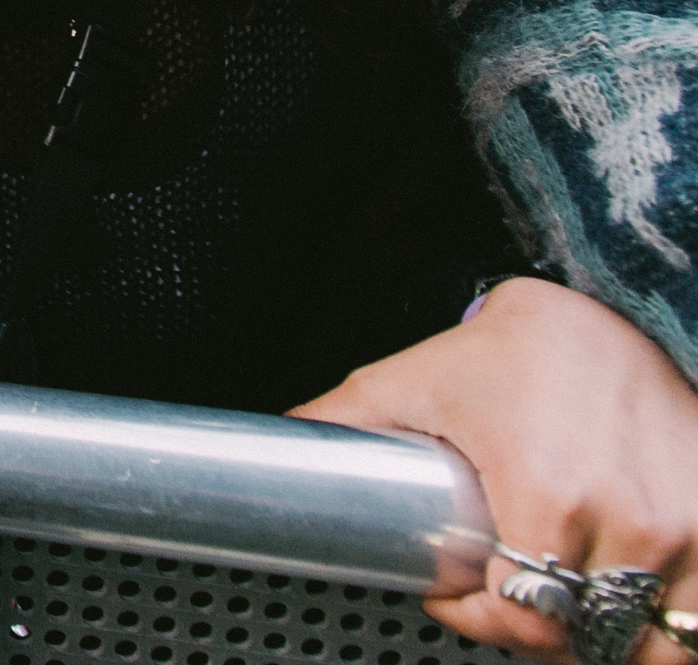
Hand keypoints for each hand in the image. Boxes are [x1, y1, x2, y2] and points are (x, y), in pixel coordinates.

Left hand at [296, 278, 697, 664]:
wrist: (619, 307)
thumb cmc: (524, 347)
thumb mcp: (418, 379)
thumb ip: (347, 419)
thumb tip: (282, 437)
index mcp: (551, 493)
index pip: (522, 617)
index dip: (480, 620)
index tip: (457, 596)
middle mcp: (631, 520)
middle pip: (586, 640)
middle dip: (537, 633)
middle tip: (507, 599)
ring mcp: (690, 530)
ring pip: (654, 647)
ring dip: (608, 641)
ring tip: (569, 609)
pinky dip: (666, 628)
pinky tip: (629, 607)